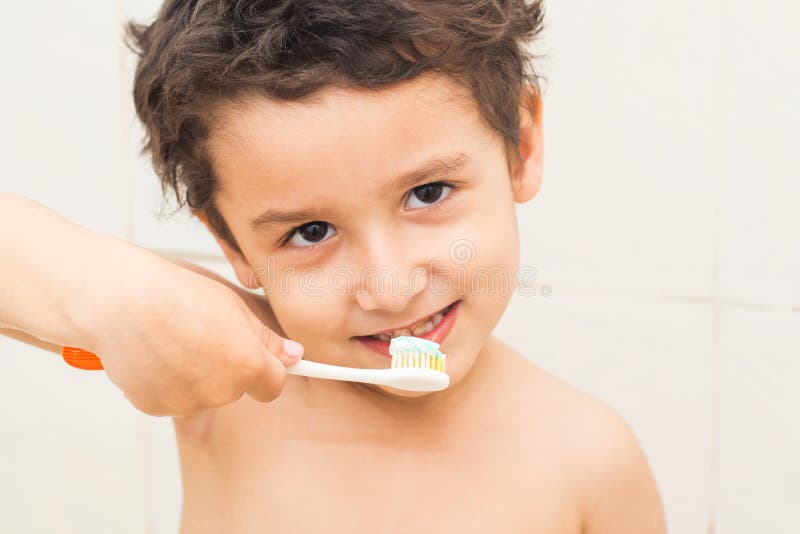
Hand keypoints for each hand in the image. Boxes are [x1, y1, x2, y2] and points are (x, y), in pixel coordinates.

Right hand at [75, 250, 302, 416]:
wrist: (118, 301)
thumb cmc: (174, 294)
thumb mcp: (232, 306)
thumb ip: (266, 339)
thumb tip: (294, 357)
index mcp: (246, 364)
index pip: (274, 385)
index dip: (267, 370)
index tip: (261, 361)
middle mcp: (221, 390)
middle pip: (236, 388)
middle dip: (227, 367)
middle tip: (201, 334)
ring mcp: (187, 402)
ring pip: (203, 395)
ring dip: (195, 376)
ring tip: (172, 340)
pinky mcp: (156, 407)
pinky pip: (173, 399)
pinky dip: (167, 382)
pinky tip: (153, 354)